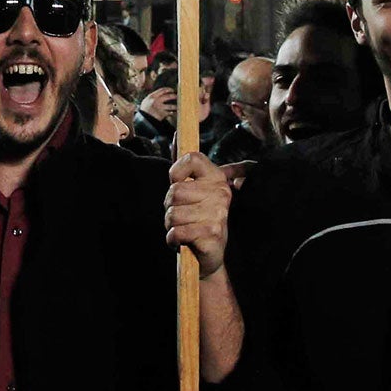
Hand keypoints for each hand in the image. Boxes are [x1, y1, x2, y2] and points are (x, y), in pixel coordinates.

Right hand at [139, 86, 177, 122]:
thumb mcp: (146, 101)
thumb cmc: (144, 110)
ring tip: (177, 107)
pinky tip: (172, 113)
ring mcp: (159, 108)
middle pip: (168, 96)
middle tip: (177, 96)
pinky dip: (171, 113)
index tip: (172, 90)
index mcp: (152, 96)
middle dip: (174, 96)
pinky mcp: (162, 114)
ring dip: (175, 106)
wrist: (142, 119)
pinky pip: (169, 113)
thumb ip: (153, 97)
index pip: (162, 90)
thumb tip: (161, 94)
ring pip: (171, 106)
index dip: (168, 89)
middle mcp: (156, 101)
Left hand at [165, 153, 233, 277]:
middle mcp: (221, 193)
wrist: (210, 255)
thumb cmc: (197, 219)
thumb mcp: (192, 190)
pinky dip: (173, 240)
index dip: (176, 172)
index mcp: (217, 178)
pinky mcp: (212, 235)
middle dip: (169, 207)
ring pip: (172, 214)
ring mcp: (218, 214)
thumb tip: (176, 135)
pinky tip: (182, 241)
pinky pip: (177, 232)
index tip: (178, 185)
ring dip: (170, 226)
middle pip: (175, 191)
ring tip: (182, 229)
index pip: (192, 158)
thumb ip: (183, 166)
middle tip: (180, 215)